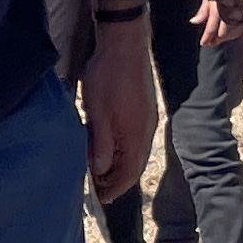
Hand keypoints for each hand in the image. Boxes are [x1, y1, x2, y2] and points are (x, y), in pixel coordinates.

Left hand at [77, 16, 158, 200]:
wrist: (125, 44)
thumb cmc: (109, 76)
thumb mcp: (98, 113)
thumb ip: (100, 144)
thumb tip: (99, 170)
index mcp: (137, 135)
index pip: (129, 173)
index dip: (114, 189)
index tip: (99, 198)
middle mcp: (146, 131)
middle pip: (134, 166)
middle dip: (115, 180)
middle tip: (95, 188)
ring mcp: (147, 120)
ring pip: (134, 153)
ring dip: (118, 165)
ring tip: (98, 171)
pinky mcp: (143, 110)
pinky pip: (134, 140)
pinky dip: (121, 151)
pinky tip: (107, 148)